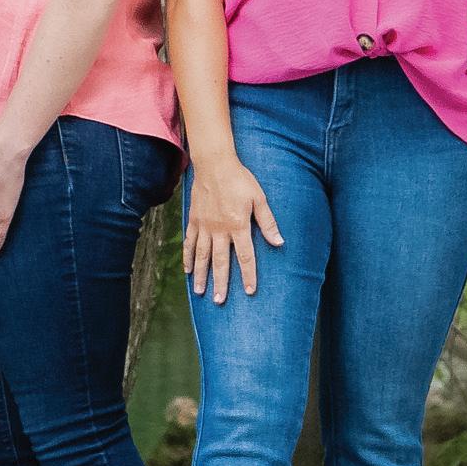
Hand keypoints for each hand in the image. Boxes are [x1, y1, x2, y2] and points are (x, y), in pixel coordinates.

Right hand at [182, 153, 283, 303]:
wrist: (214, 164)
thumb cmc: (240, 180)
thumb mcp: (260, 199)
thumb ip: (268, 222)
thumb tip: (279, 243)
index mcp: (238, 225)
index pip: (245, 256)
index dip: (248, 275)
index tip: (249, 291)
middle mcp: (219, 229)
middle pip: (220, 261)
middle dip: (221, 282)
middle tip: (219, 301)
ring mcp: (204, 226)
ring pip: (201, 255)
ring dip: (201, 275)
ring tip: (200, 291)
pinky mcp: (194, 220)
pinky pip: (189, 242)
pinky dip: (187, 257)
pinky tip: (187, 270)